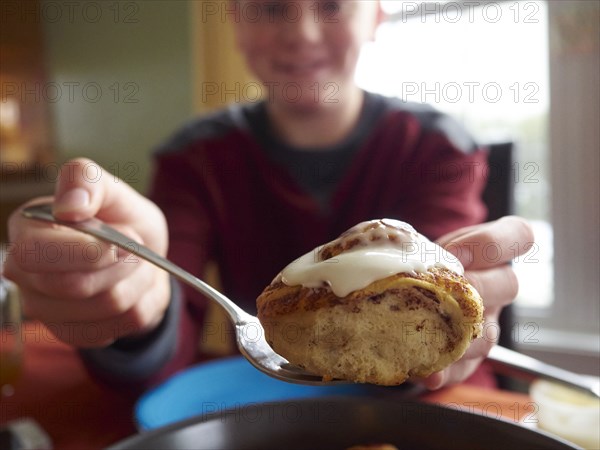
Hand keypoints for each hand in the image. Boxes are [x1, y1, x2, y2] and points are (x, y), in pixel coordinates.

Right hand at [3, 158, 170, 347]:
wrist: (143, 259)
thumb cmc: (122, 221)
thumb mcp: (114, 191)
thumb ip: (88, 181)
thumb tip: (69, 206)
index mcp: (27, 229)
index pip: (36, 254)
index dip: (89, 251)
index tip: (126, 238)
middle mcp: (23, 272)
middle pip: (74, 286)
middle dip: (122, 267)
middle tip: (137, 251)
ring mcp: (43, 307)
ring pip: (103, 308)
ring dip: (136, 285)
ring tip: (137, 268)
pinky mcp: (67, 332)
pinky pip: (112, 330)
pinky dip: (136, 309)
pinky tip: (130, 292)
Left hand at [421, 216, 534, 388]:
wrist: (404, 294)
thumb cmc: (415, 265)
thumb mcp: (416, 246)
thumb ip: (411, 248)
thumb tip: (403, 263)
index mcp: (489, 252)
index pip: (518, 234)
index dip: (493, 242)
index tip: (457, 252)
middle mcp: (495, 288)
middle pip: (508, 284)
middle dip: (477, 288)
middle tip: (444, 292)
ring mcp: (485, 324)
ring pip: (488, 333)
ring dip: (461, 336)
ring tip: (430, 336)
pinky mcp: (468, 357)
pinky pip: (465, 368)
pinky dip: (446, 371)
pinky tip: (429, 372)